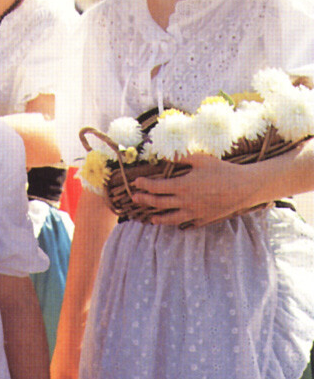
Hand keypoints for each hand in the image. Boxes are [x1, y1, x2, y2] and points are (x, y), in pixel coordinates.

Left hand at [132, 153, 255, 226]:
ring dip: (159, 218)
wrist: (243, 188)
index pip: (156, 187)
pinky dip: (179, 223)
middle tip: (135, 198)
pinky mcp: (203, 219)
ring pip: (170, 219)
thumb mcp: (201, 159)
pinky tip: (176, 222)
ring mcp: (194, 213)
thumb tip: (165, 155)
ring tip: (151, 218)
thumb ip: (181, 157)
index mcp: (182, 186)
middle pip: (158, 203)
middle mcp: (185, 202)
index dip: (144, 185)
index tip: (136, 182)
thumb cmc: (222, 170)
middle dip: (145, 200)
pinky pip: (187, 223)